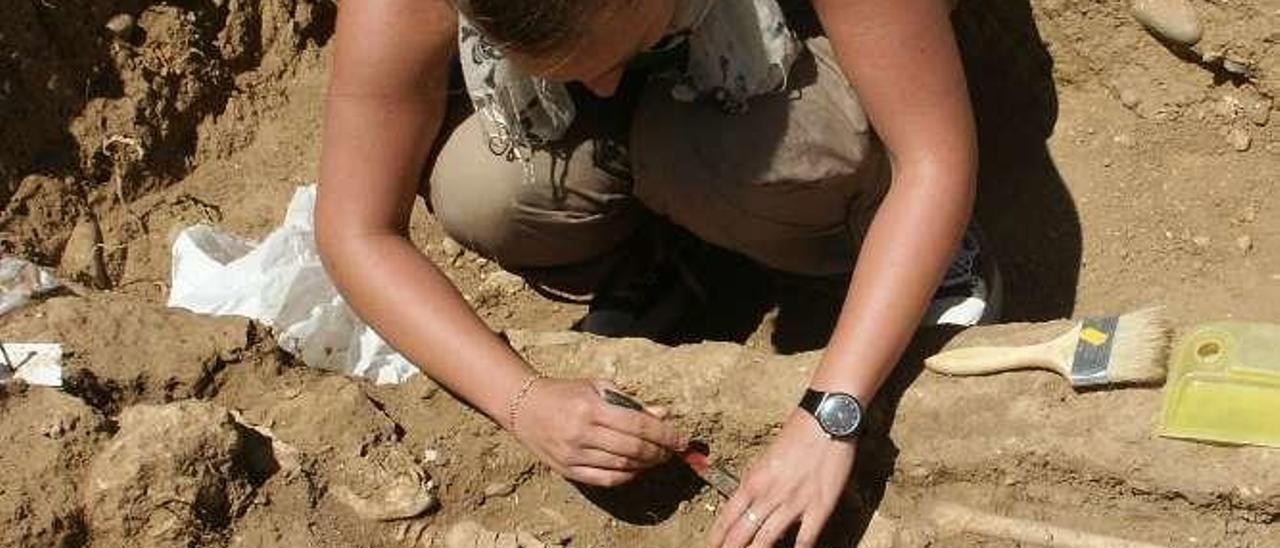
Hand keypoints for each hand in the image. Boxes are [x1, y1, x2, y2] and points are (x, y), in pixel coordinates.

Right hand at [513, 378, 686, 486]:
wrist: (524, 407)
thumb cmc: (565, 393)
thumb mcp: (596, 387)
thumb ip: (630, 401)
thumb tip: (662, 415)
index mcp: (591, 408)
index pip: (638, 425)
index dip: (665, 434)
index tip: (681, 439)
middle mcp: (582, 433)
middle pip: (633, 448)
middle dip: (660, 452)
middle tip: (672, 451)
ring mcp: (574, 454)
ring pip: (622, 466)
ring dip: (646, 464)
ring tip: (657, 458)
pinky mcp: (568, 470)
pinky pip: (606, 479)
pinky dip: (627, 476)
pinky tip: (636, 468)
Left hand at [706, 411, 856, 547]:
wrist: (827, 419)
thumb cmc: (797, 433)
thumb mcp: (767, 458)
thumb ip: (758, 481)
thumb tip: (749, 502)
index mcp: (754, 480)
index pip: (728, 516)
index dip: (717, 536)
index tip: (711, 546)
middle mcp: (769, 495)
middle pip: (742, 533)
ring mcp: (794, 503)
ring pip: (767, 540)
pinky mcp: (820, 507)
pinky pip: (805, 539)